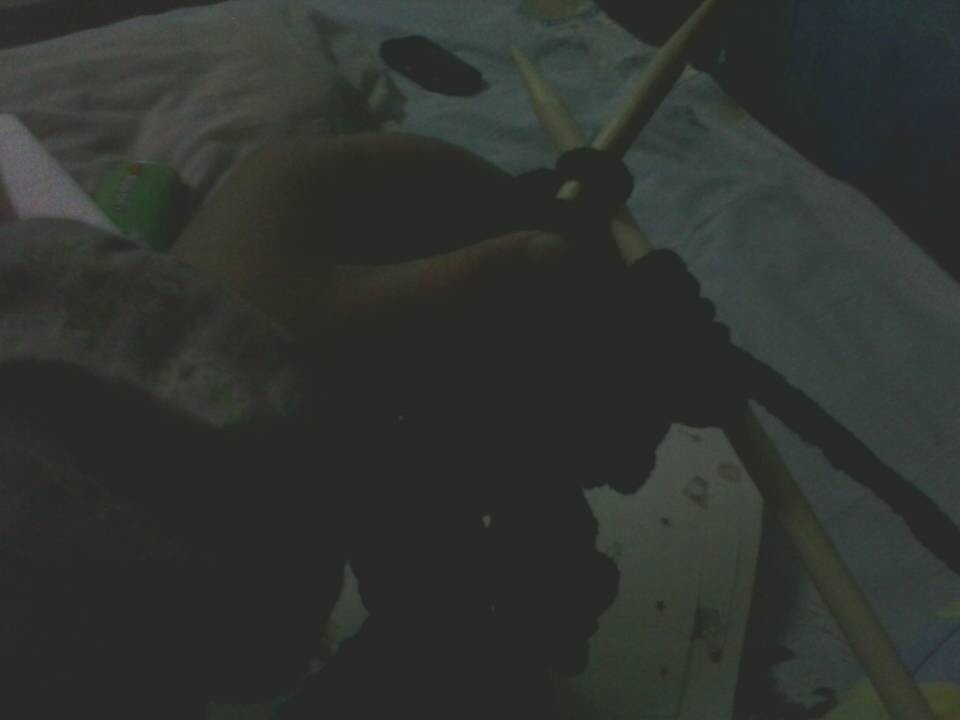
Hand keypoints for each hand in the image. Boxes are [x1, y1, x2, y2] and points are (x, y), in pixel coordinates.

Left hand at [173, 132, 656, 492]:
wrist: (148, 439)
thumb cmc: (272, 358)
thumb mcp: (380, 321)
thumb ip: (473, 281)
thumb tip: (561, 252)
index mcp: (310, 173)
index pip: (431, 162)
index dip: (498, 199)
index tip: (549, 245)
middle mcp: (287, 192)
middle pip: (408, 205)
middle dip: (468, 250)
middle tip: (520, 300)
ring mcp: (272, 240)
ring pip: (382, 247)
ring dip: (434, 284)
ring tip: (482, 331)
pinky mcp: (266, 288)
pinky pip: (351, 284)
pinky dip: (394, 310)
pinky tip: (426, 351)